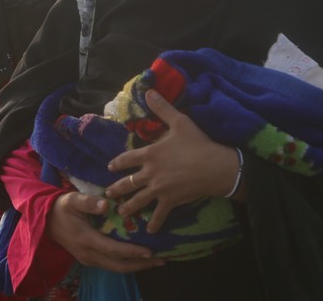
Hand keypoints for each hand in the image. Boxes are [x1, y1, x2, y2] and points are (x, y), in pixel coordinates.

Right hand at [47, 191, 163, 272]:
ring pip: (116, 268)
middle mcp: (89, 255)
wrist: (45, 221)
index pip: (114, 250)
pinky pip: (112, 264)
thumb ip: (88, 202)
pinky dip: (127, 262)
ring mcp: (89, 259)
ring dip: (137, 266)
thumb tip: (105, 204)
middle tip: (162, 259)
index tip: (150, 252)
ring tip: (156, 261)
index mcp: (86, 240)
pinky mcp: (90, 259)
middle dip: (141, 265)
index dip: (133, 252)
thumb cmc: (61, 208)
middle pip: (119, 265)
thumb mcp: (72, 200)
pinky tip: (139, 258)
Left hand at [104, 90, 239, 233]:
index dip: (117, 163)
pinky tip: (149, 230)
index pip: (126, 159)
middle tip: (108, 194)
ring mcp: (159, 189)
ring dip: (128, 207)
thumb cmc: (197, 142)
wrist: (214, 166)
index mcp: (150, 154)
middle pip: (128, 183)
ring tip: (121, 212)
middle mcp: (150, 173)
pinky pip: (159, 214)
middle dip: (116, 189)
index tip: (109, 168)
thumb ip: (162, 108)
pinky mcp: (170, 201)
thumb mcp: (179, 121)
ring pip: (138, 200)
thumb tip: (149, 91)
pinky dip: (154, 223)